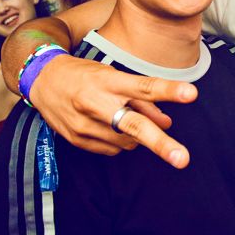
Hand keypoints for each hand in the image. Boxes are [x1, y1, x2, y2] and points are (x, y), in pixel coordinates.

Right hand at [29, 55, 197, 166]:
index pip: (144, 87)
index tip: (192, 93)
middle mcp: (96, 104)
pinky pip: (113, 149)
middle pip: (135, 125)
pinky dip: (120, 141)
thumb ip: (142, 99)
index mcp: (108, 82)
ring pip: (128, 142)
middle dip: (161, 144)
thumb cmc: (86, 75)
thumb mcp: (114, 77)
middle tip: (183, 159)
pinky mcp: (77, 141)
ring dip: (138, 136)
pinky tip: (111, 127)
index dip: (169, 90)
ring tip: (125, 117)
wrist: (42, 80)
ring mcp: (84, 125)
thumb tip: (168, 123)